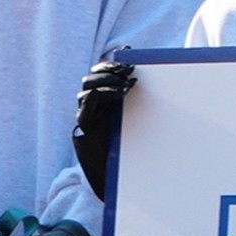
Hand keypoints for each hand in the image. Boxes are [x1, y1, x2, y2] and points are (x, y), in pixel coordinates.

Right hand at [73, 57, 134, 200]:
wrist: (116, 181)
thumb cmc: (130, 155)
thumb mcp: (138, 126)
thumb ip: (140, 107)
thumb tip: (152, 85)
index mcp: (102, 106)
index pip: (99, 76)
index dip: (109, 63)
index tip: (128, 54)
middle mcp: (90, 110)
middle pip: (90, 79)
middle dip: (108, 69)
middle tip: (129, 69)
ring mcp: (86, 118)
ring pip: (86, 88)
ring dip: (106, 79)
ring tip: (127, 81)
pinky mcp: (84, 128)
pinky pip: (87, 104)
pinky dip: (103, 93)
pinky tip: (121, 92)